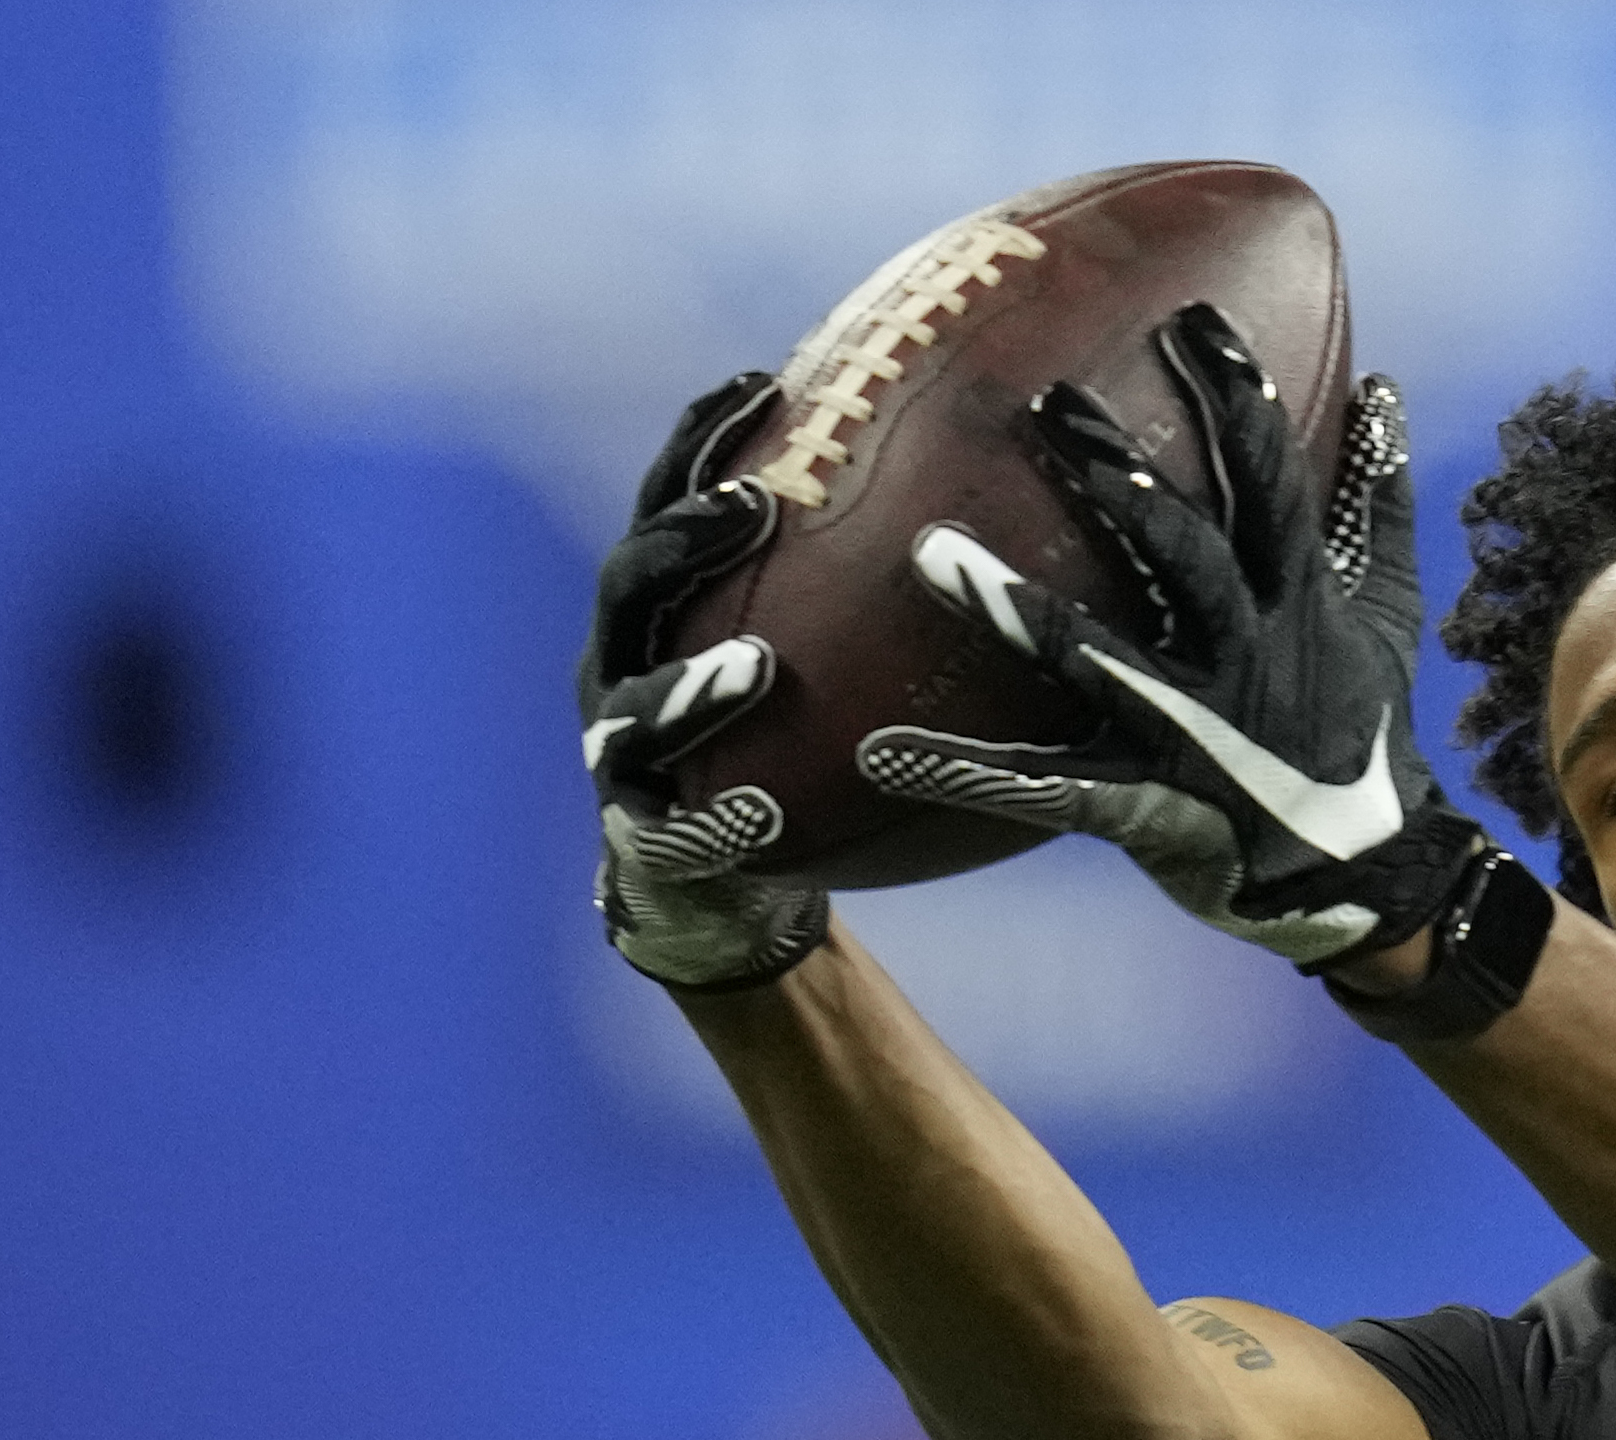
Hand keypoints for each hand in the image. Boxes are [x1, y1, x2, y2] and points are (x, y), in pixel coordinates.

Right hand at [576, 374, 830, 991]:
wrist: (735, 877)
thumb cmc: (804, 743)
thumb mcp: (845, 656)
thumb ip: (873, 585)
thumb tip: (992, 485)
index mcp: (677, 601)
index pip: (681, 501)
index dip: (708, 441)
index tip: (762, 385)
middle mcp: (633, 659)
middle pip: (638, 583)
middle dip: (685, 537)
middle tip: (753, 506)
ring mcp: (623, 744)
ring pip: (635, 703)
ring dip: (691, 684)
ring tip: (753, 667)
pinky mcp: (639, 832)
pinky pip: (661, 820)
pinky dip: (702, 816)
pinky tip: (751, 813)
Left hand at [856, 306, 1492, 967]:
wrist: (1368, 875)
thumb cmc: (1365, 729)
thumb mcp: (1387, 611)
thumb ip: (1378, 499)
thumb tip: (1381, 388)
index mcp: (1297, 601)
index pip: (1270, 485)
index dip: (1237, 402)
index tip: (1194, 320)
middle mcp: (1247, 656)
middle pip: (1184, 555)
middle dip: (1125, 480)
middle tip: (1054, 402)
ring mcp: (1193, 733)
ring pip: (1101, 660)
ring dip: (1018, 609)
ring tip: (929, 554)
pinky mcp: (1148, 806)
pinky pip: (1048, 789)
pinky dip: (968, 773)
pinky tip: (885, 753)